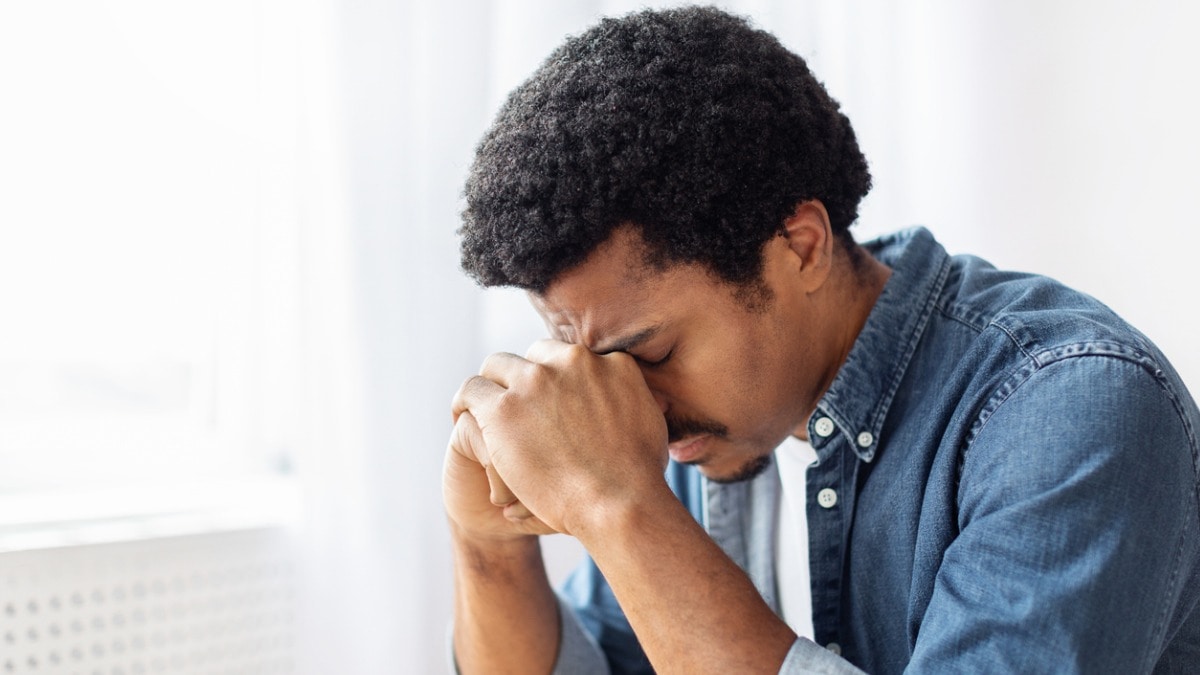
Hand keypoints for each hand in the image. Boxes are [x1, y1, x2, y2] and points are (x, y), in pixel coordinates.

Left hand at [451, 339, 668, 535]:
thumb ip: (636, 399)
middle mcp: (571, 362)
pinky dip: (465, 401)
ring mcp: (534, 382)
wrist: (619, 502)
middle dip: (525, 377)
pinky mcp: (503, 408)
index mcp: (609, 362)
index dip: (556, 377)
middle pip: (534, 355)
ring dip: (492, 385)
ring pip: (497, 365)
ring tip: (482, 407)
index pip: (570, 356)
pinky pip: (472, 390)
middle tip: (517, 406)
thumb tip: (642, 398)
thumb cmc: (639, 478)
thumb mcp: (652, 422)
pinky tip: (463, 415)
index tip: (548, 399)